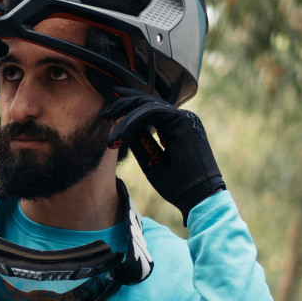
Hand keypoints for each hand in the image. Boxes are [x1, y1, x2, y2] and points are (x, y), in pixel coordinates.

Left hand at [99, 90, 225, 217]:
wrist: (197, 198)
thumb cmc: (177, 185)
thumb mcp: (151, 160)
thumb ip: (139, 142)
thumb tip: (122, 128)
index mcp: (177, 127)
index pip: (150, 110)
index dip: (129, 109)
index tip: (108, 115)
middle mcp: (182, 119)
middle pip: (148, 102)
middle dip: (123, 104)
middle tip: (104, 113)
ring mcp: (184, 118)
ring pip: (147, 106)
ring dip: (125, 120)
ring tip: (112, 137)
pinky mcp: (183, 120)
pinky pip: (152, 112)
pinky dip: (134, 122)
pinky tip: (123, 136)